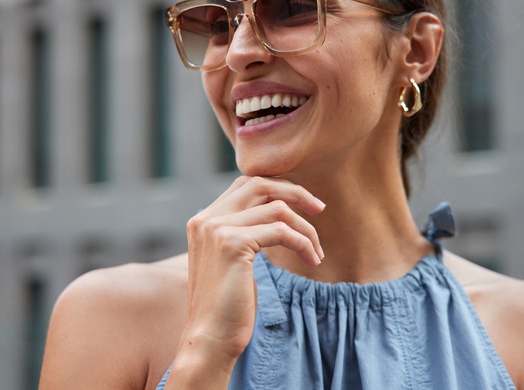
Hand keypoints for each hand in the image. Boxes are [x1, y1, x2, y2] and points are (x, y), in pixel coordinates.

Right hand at [179, 176, 324, 368]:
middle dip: (294, 192)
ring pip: (277, 208)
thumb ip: (245, 233)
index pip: (245, 185)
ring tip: (317, 251)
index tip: (304, 204)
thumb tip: (277, 216)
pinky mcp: (232, 244)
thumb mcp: (234, 261)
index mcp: (203, 220)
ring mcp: (217, 229)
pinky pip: (282, 232)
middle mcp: (206, 219)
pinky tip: (312, 260)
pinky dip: (303, 243)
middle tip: (320, 209)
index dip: (278, 189)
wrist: (210, 339)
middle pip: (259, 184)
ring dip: (305, 228)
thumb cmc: (228, 307)